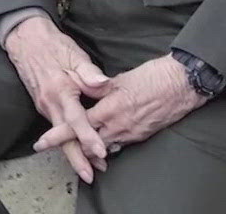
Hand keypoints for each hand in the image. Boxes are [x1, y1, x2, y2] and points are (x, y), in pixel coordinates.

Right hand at [2, 15, 115, 182]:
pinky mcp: (43, 106)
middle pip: (63, 138)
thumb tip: (104, 84)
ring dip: (74, 152)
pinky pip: (56, 128)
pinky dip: (67, 141)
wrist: (25, 40)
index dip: (88, 136)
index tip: (100, 151)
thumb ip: (89, 72)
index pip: (76, 119)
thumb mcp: (74, 55)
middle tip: (90, 175)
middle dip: (77, 159)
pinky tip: (78, 148)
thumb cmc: (53, 45)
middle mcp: (49, 103)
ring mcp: (44, 106)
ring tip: (90, 167)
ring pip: (60, 136)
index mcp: (60, 90)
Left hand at [30, 54, 206, 161]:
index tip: (42, 142)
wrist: (183, 84)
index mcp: (111, 108)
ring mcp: (132, 133)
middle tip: (54, 150)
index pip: (78, 125)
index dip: (59, 134)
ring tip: (77, 147)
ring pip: (104, 146)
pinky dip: (108, 144)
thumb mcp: (123, 77)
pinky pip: (119, 144)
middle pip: (88, 143)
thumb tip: (82, 87)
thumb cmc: (154, 76)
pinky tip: (103, 141)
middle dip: (72, 148)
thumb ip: (99, 86)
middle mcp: (119, 125)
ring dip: (90, 148)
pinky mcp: (142, 135)